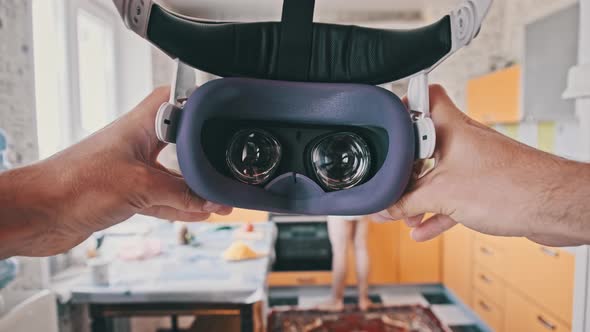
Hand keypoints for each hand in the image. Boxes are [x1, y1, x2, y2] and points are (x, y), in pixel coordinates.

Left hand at [2, 87, 231, 256]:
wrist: (39, 212)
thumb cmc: (75, 184)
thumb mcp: (140, 186)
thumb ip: (180, 194)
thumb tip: (211, 200)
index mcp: (139, 126)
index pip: (176, 101)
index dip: (200, 103)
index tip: (225, 113)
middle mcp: (137, 143)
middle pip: (180, 142)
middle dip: (204, 154)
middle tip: (226, 165)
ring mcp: (131, 169)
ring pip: (173, 175)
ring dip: (195, 188)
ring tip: (220, 198)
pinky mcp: (125, 194)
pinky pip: (162, 198)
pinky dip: (180, 206)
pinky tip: (200, 213)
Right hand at [374, 85, 589, 246]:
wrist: (554, 207)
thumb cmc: (511, 187)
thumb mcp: (442, 195)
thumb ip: (406, 202)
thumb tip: (385, 207)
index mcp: (451, 128)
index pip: (424, 97)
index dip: (403, 104)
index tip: (386, 120)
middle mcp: (464, 141)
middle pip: (424, 145)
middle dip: (405, 168)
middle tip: (391, 181)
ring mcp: (475, 163)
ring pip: (437, 175)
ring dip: (419, 196)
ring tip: (402, 214)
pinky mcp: (485, 186)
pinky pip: (452, 196)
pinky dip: (437, 211)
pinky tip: (424, 227)